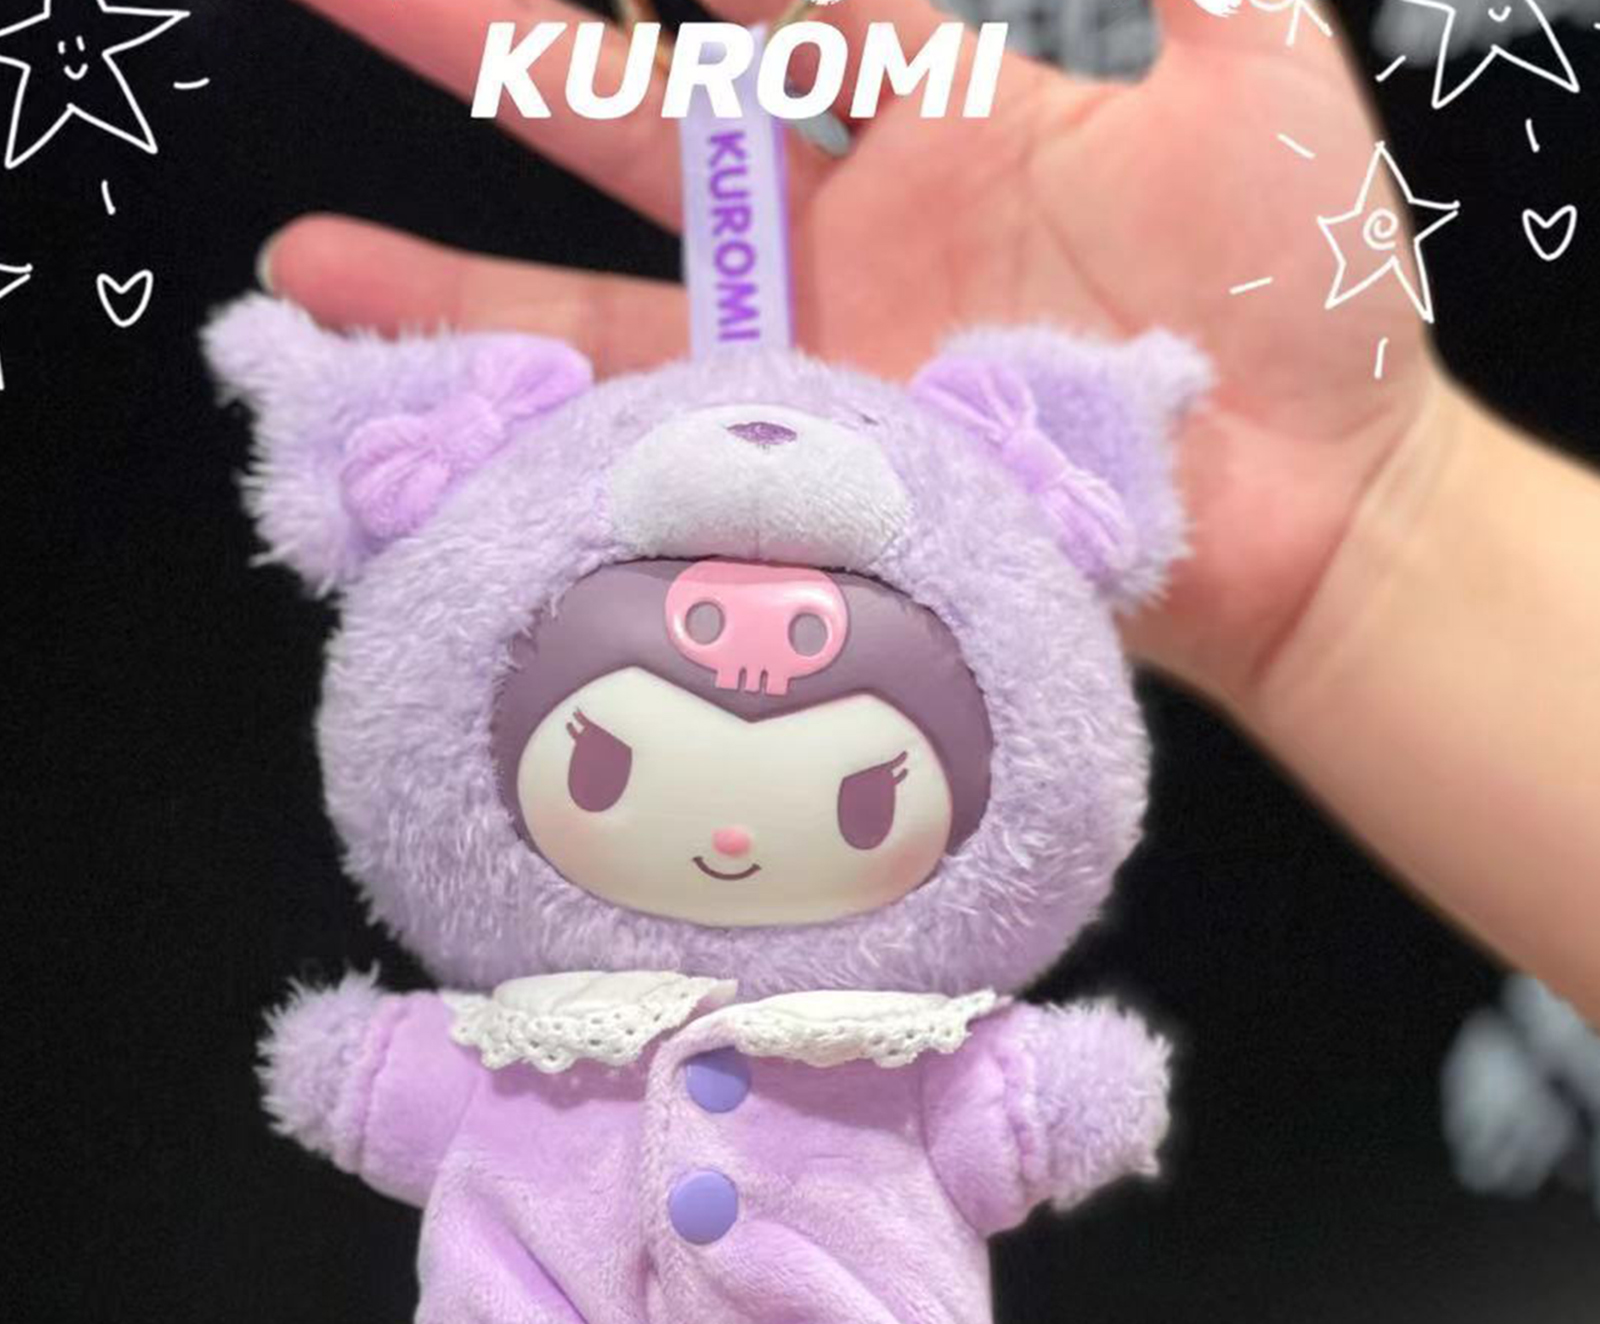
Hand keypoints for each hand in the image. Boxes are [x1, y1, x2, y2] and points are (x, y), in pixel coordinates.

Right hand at [263, 0, 1442, 711]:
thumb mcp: (1235, 52)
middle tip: (333, 0)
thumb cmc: (1296, 279)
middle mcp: (838, 234)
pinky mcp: (823, 488)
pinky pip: (665, 462)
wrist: (1308, 506)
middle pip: (623, 125)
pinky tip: (433, 444)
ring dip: (451, 293)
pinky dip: (551, 453)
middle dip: (479, 49)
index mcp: (928, 101)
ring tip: (304, 272)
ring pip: (601, 315)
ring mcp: (818, 370)